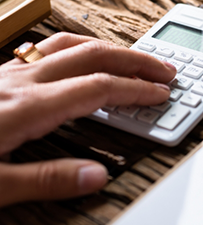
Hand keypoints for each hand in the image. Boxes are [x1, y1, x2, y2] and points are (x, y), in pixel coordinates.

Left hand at [0, 32, 175, 206]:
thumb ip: (47, 181)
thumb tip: (96, 176)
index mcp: (27, 107)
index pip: (98, 87)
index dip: (136, 89)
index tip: (160, 93)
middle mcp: (23, 80)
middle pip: (94, 55)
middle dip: (136, 61)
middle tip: (163, 69)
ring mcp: (12, 71)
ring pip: (72, 43)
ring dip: (110, 49)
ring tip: (133, 59)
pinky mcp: (2, 73)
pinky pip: (50, 46)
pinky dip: (80, 46)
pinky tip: (85, 56)